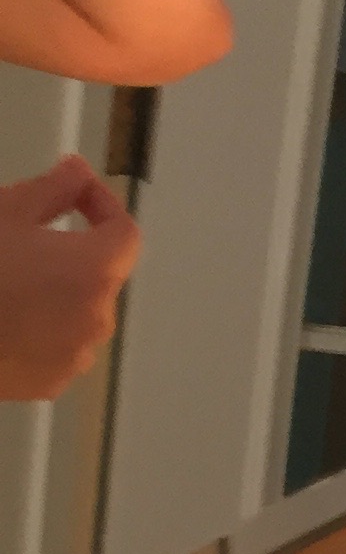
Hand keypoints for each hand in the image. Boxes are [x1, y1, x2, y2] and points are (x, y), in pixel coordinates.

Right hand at [0, 157, 140, 399]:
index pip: (125, 233)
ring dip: (57, 293)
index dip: (104, 207)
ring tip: (10, 283)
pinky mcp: (53, 382)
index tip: (76, 193)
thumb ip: (53, 188)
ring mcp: (77, 355)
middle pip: (100, 275)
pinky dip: (43, 330)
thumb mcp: (7, 213)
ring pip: (79, 313)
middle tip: (24, 241)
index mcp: (94, 270)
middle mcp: (99, 317)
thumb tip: (80, 171)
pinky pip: (59, 347)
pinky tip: (6, 319)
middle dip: (72, 253)